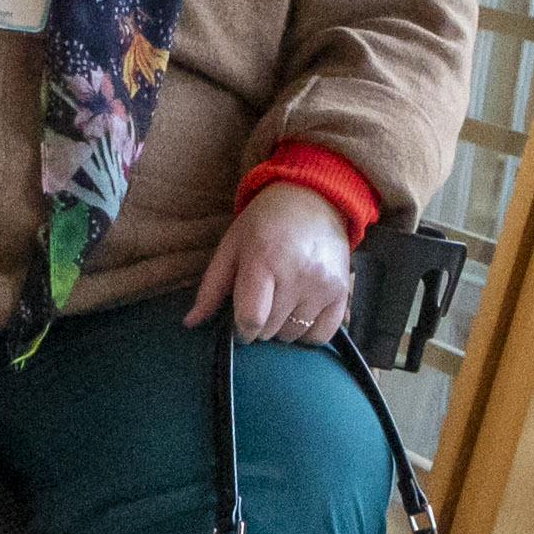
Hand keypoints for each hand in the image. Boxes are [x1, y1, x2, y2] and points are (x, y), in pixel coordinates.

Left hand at [186, 179, 356, 344]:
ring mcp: (323, 284)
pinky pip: (321, 335)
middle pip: (270, 330)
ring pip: (293, 335)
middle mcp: (297, 274)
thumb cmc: (265, 223)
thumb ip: (211, 287)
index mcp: (263, 260)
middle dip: (259, 326)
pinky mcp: (342, 291)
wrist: (313, 198)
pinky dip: (306, 333)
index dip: (240, 329)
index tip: (239, 322)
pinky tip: (299, 314)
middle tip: (261, 302)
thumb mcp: (232, 246)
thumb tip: (191, 322)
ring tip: (280, 302)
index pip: (251, 319)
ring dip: (281, 329)